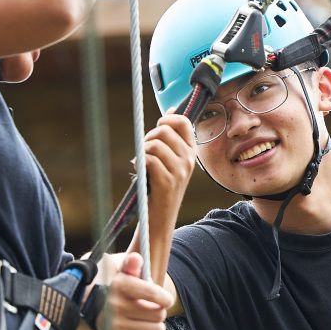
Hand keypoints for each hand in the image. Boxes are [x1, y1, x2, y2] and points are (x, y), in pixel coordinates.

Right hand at [98, 252, 173, 329]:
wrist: (102, 316)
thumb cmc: (122, 294)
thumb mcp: (126, 276)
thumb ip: (133, 265)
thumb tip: (136, 258)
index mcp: (118, 286)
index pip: (151, 292)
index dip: (165, 298)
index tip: (167, 301)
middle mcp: (114, 306)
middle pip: (159, 313)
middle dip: (160, 313)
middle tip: (152, 312)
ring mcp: (115, 327)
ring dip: (158, 328)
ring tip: (149, 323)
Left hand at [143, 113, 195, 232]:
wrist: (159, 219)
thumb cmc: (160, 187)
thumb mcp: (170, 160)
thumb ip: (171, 138)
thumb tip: (169, 111)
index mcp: (191, 152)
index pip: (184, 122)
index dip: (166, 120)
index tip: (157, 128)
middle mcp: (189, 160)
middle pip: (164, 131)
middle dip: (148, 137)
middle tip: (144, 150)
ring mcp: (180, 172)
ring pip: (155, 145)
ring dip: (142, 151)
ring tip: (141, 162)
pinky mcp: (167, 182)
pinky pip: (149, 160)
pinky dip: (140, 162)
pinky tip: (139, 169)